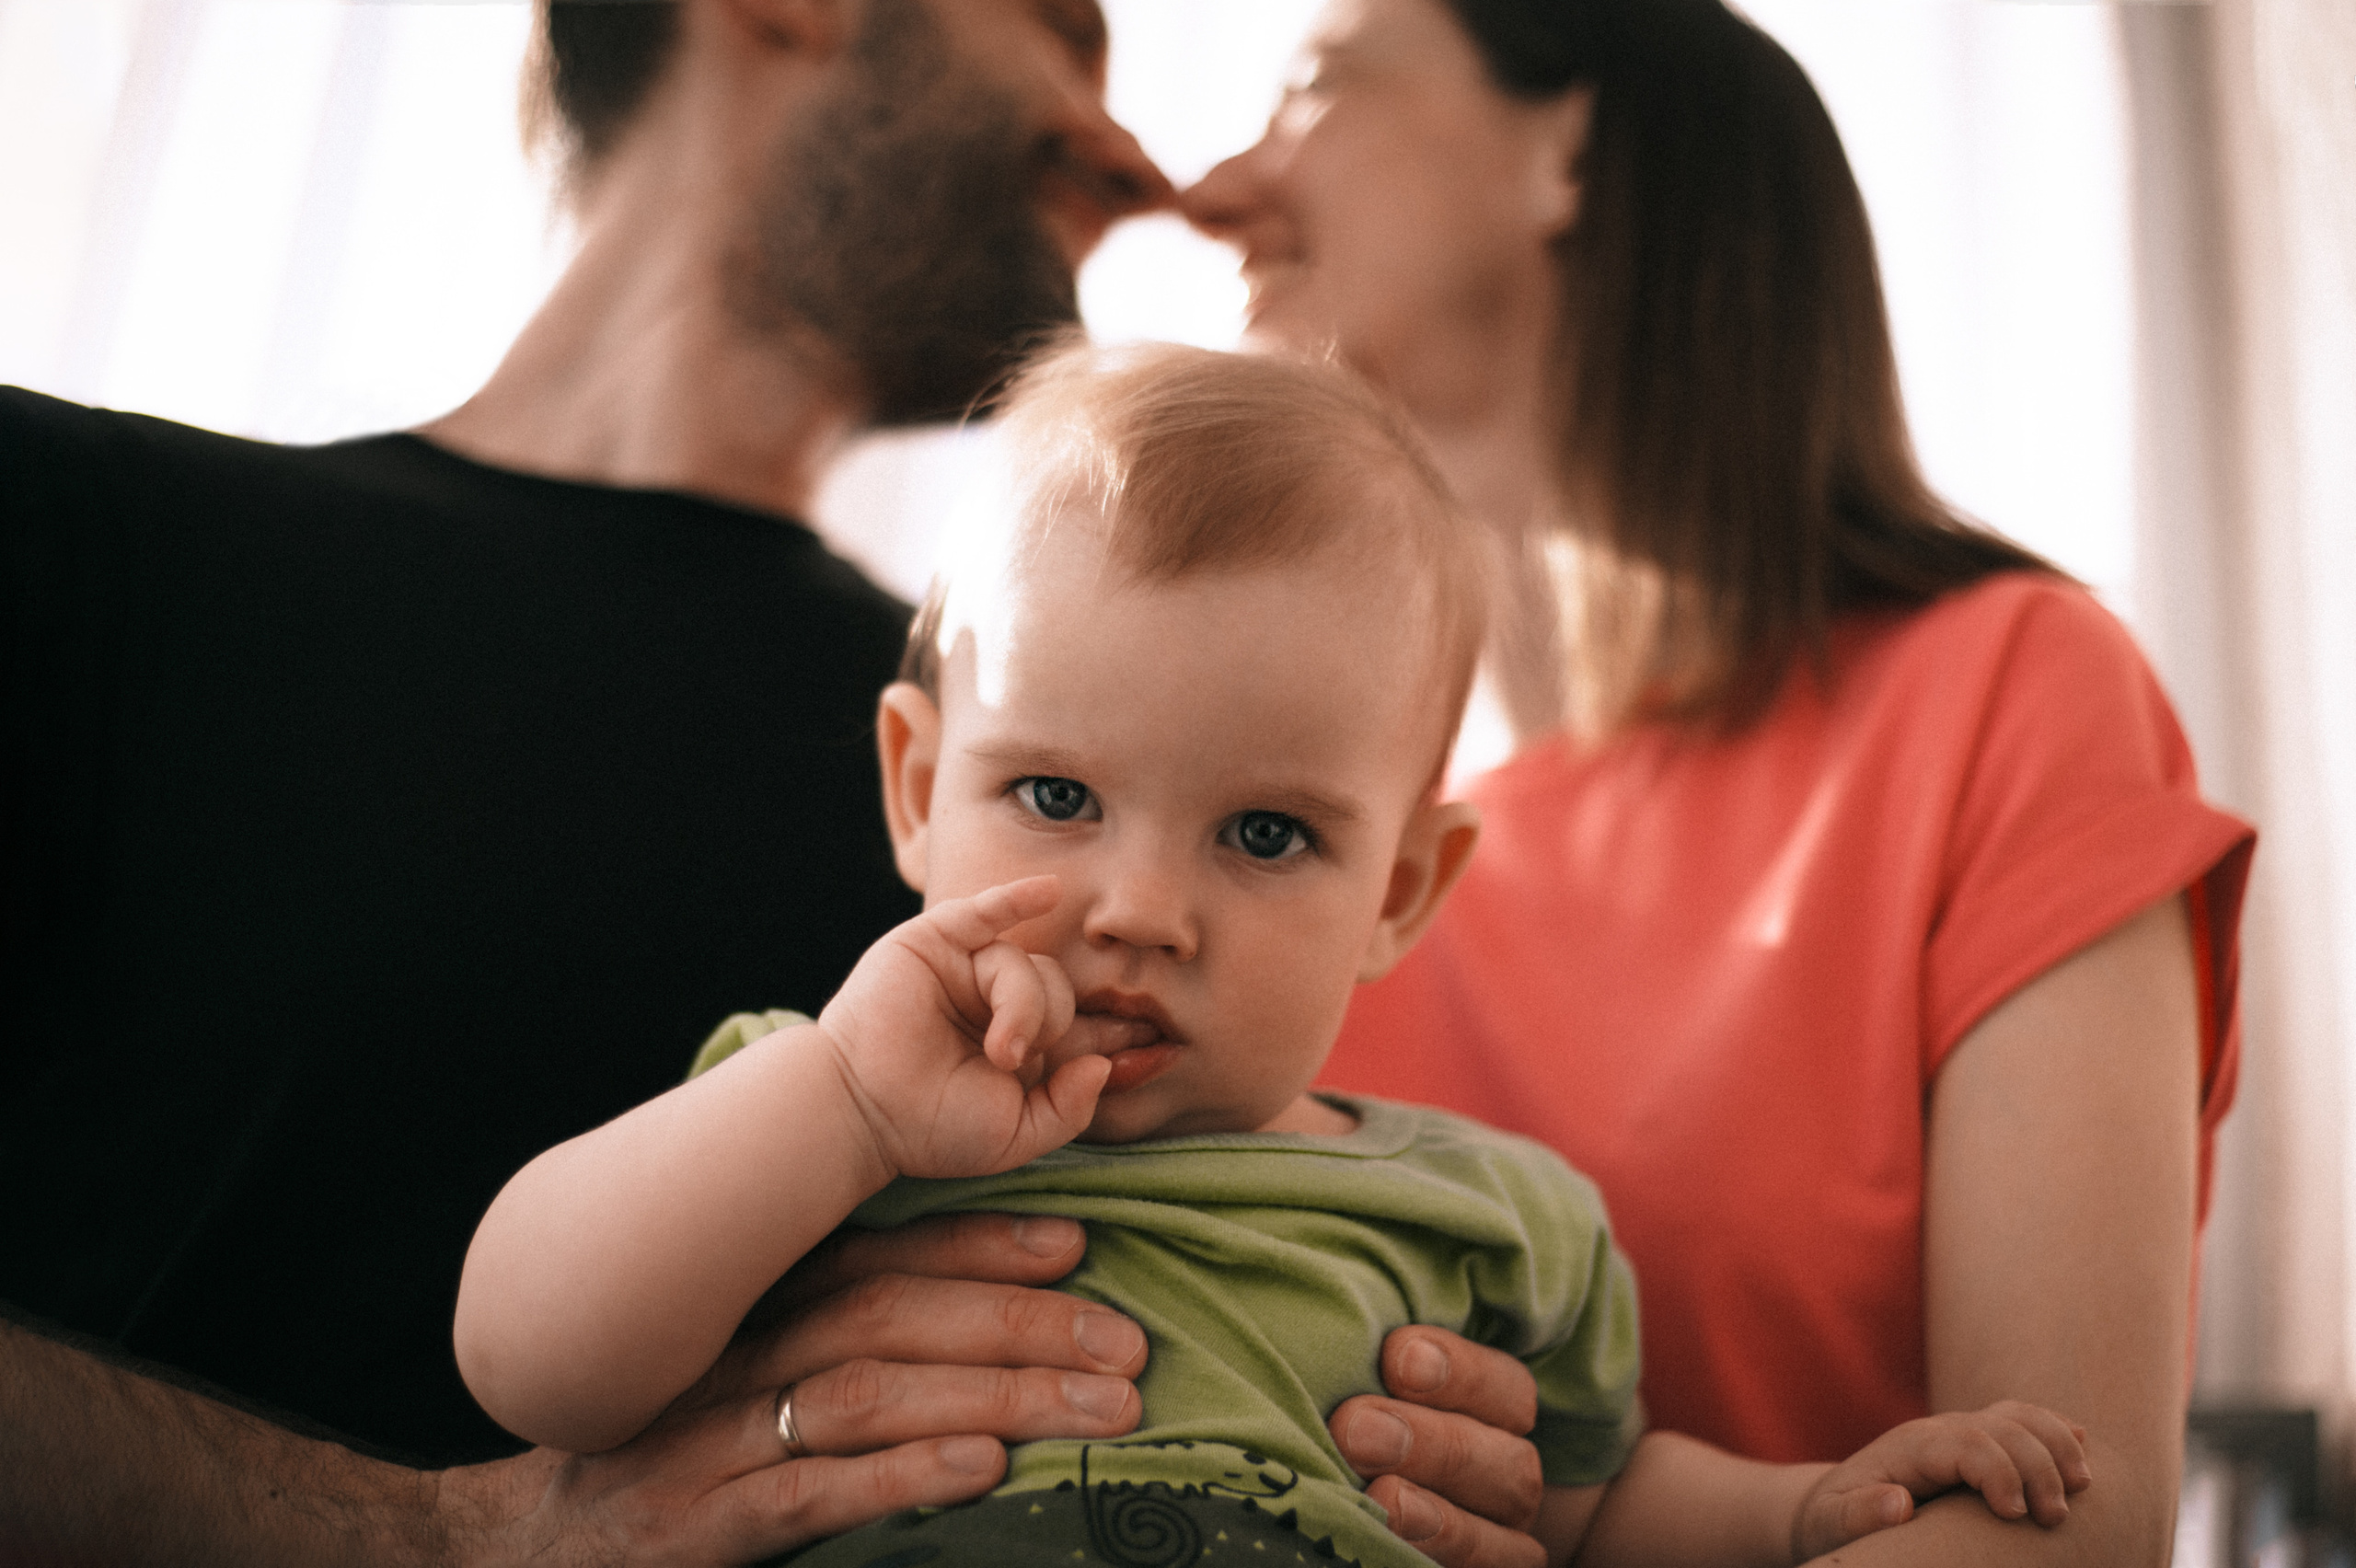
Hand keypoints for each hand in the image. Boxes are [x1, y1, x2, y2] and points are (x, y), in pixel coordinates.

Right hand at [439, 1214, 1146, 1566]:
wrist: (529, 1543)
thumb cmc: (668, 1449)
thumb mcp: (745, 1373)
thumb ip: (841, 1332)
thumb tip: (984, 1308)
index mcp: (759, 1307)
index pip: (881, 1253)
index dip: (981, 1240)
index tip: (1079, 1239)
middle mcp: (742, 1354)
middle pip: (892, 1314)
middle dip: (1019, 1322)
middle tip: (1128, 1344)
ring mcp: (718, 1437)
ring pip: (868, 1394)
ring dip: (996, 1396)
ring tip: (1098, 1409)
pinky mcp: (704, 1524)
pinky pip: (812, 1493)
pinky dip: (903, 1477)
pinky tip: (984, 1474)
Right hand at [818, 876, 1107, 1179]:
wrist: (863, 1109)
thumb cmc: (930, 1127)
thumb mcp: (1015, 1137)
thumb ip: (1068, 1109)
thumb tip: (1106, 1065)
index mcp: (1025, 1050)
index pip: (1089, 1034)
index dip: (1124, 1041)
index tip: (1166, 1051)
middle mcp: (1002, 1006)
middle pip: (1065, 996)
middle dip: (1055, 1028)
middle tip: (1014, 1064)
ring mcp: (971, 971)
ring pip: (1033, 967)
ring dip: (1023, 1009)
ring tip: (995, 1049)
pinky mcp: (939, 943)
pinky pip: (989, 912)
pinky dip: (1016, 898)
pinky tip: (1047, 891)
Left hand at [1330, 1326, 1546, 1567]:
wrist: (1323, 1512)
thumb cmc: (1337, 1423)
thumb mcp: (1356, 1383)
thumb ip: (1364, 1359)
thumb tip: (1308, 1295)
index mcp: (1487, 1413)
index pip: (1505, 1387)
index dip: (1460, 1370)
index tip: (1397, 1356)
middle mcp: (1503, 1474)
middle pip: (1506, 1459)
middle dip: (1432, 1441)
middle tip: (1355, 1427)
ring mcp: (1498, 1536)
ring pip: (1505, 1528)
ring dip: (1438, 1512)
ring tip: (1377, 1495)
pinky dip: (1443, 1557)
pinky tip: (1389, 1540)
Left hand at [1791, 1400, 2091, 1561]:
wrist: (1831, 1504)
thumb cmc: (1834, 1518)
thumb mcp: (1833, 1522)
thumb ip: (1859, 1514)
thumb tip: (1899, 1503)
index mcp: (1910, 1448)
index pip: (1967, 1441)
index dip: (2000, 1471)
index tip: (2016, 1515)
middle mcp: (1939, 1431)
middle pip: (2003, 1425)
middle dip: (2039, 1465)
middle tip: (2056, 1518)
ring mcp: (1961, 1431)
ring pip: (2019, 1415)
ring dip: (2056, 1443)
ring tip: (2082, 1486)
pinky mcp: (1978, 1442)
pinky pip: (2021, 1420)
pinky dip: (2054, 1429)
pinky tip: (2082, 1445)